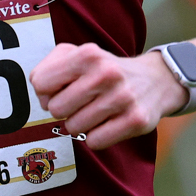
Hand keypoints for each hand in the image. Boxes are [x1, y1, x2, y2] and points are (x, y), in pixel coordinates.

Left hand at [30, 44, 188, 149]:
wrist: (155, 79)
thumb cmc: (106, 70)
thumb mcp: (78, 54)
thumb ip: (49, 69)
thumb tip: (44, 97)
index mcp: (88, 54)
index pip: (40, 83)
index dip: (46, 92)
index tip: (60, 90)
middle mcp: (106, 73)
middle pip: (56, 109)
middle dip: (64, 110)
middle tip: (80, 103)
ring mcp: (122, 97)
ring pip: (74, 128)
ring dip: (81, 124)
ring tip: (95, 111)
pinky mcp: (135, 120)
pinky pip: (95, 141)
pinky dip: (96, 137)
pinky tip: (107, 123)